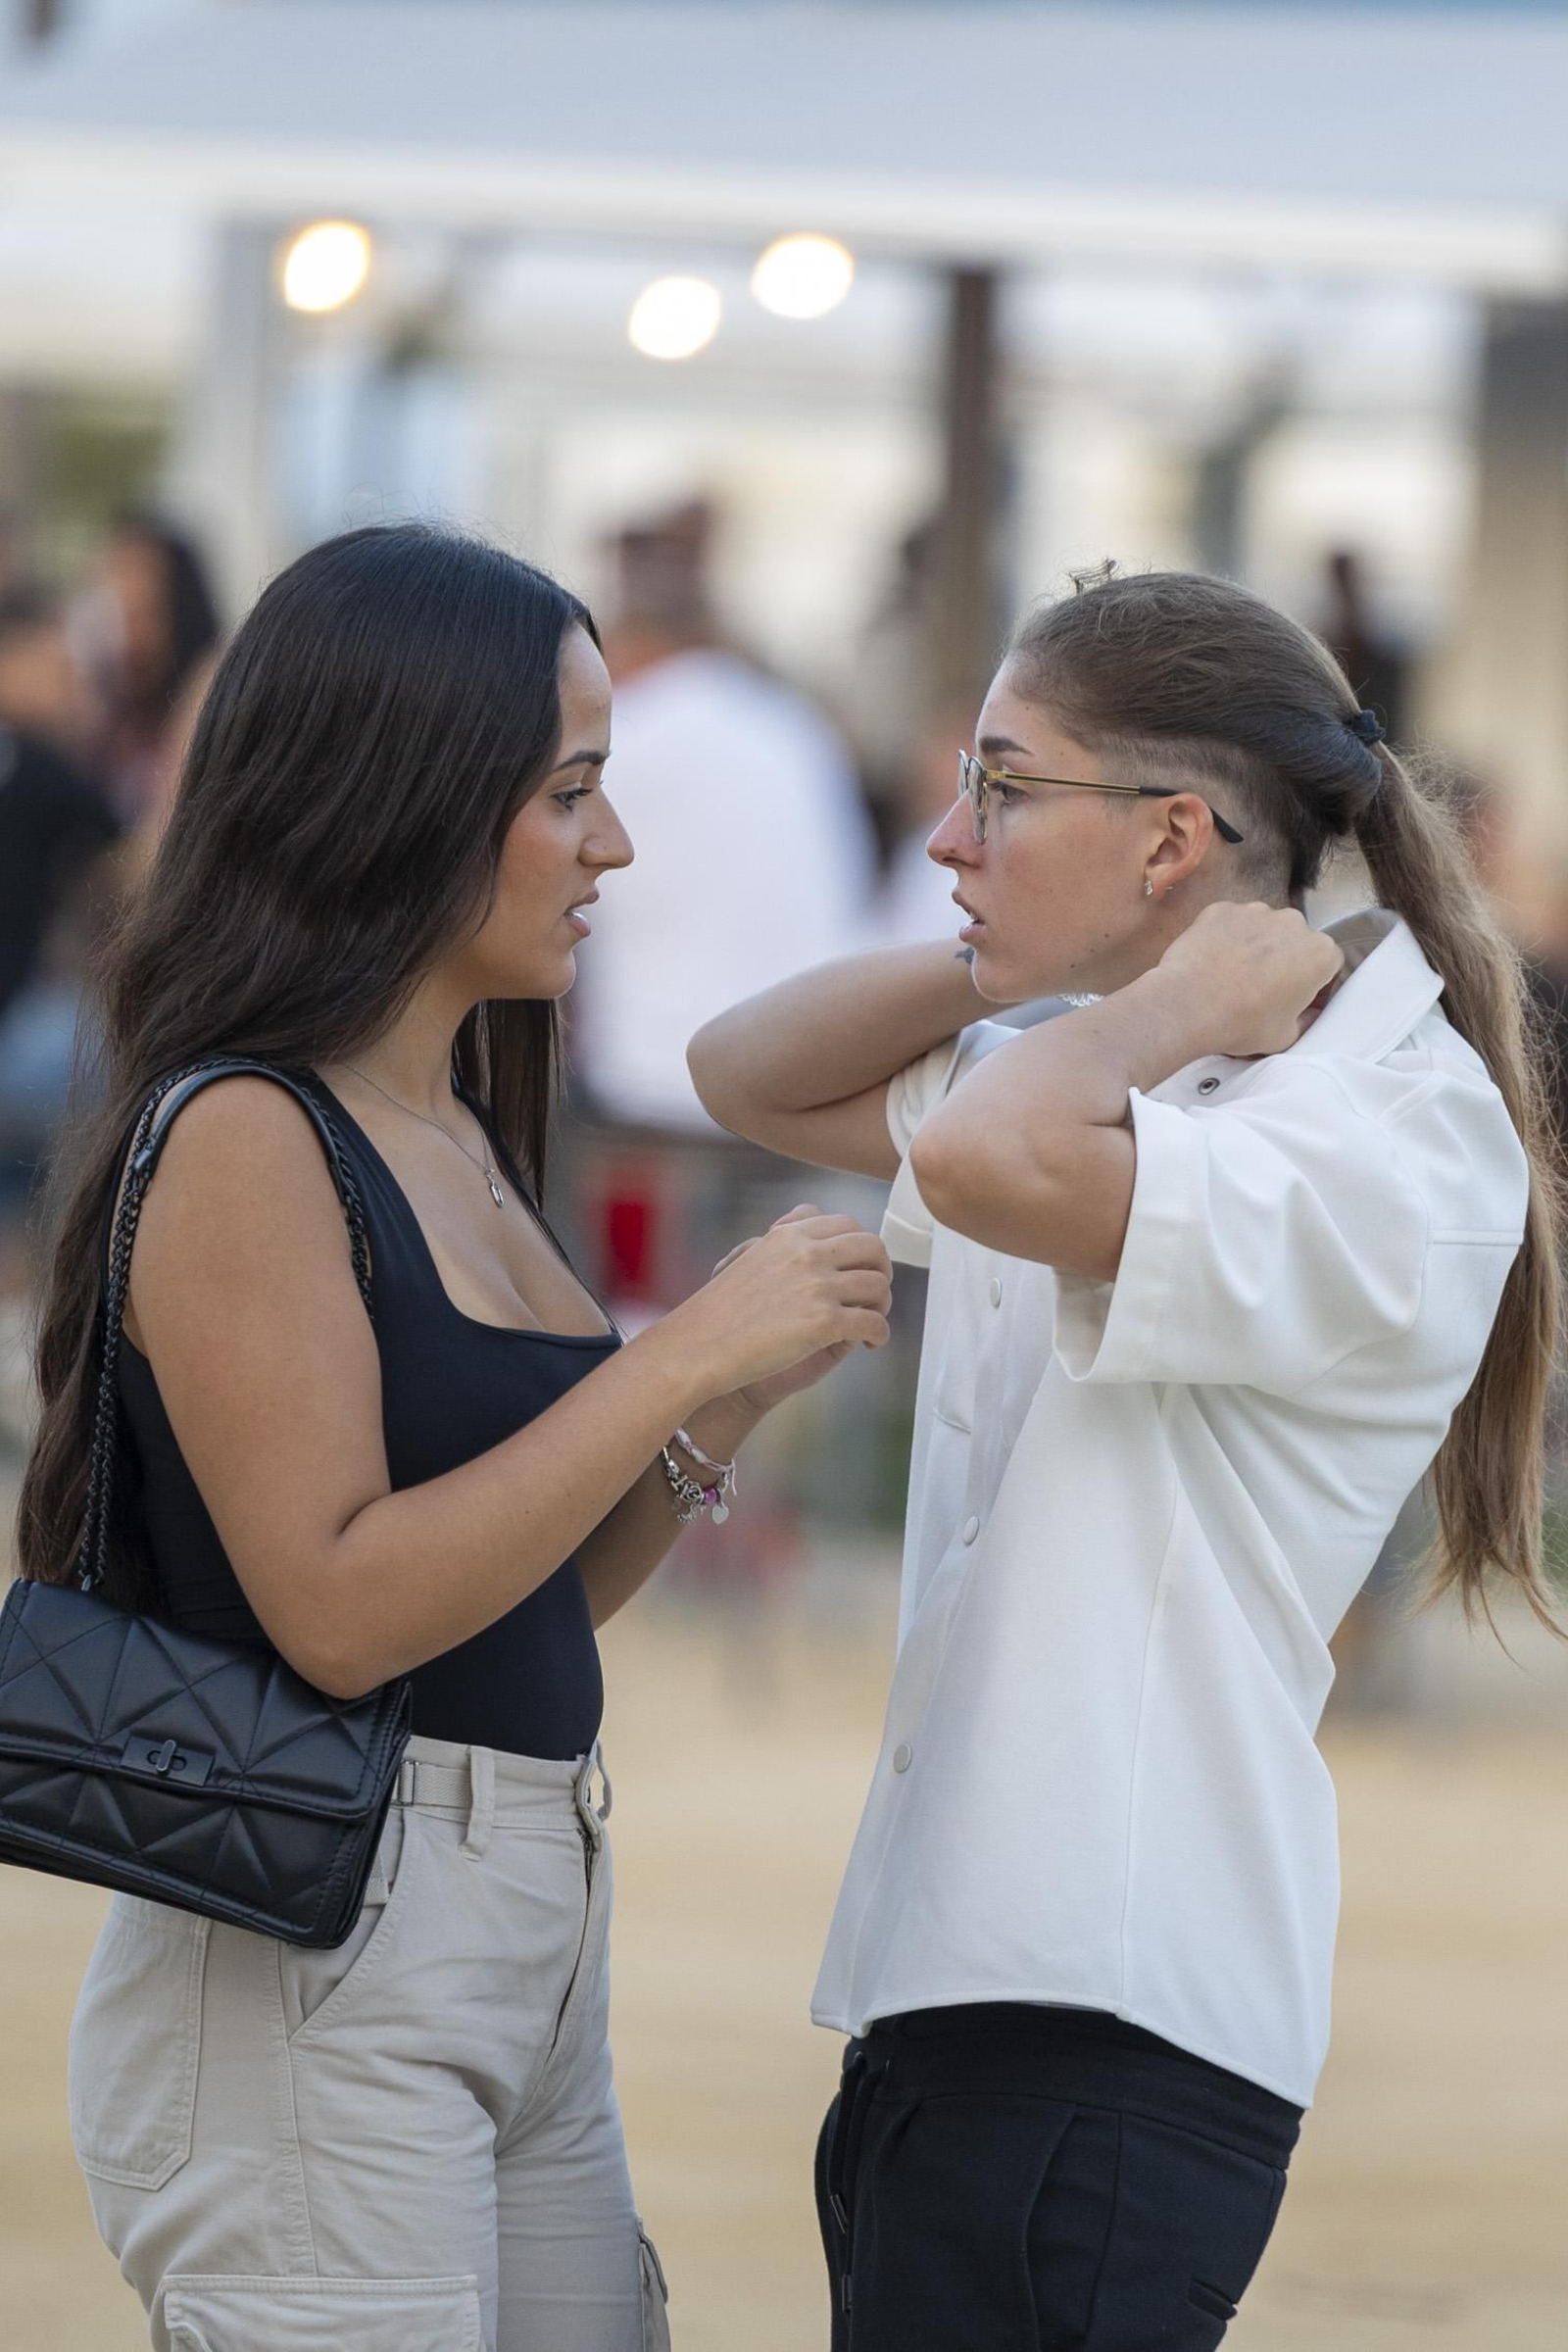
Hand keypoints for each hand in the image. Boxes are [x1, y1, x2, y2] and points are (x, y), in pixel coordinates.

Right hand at [713, 1207, 868, 1414]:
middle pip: (872, 1248)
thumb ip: (781, 1237)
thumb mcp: (747, 1257)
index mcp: (789, 1236)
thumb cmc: (720, 1311)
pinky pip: (873, 1322)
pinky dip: (879, 1334)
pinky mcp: (823, 1322)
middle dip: (881, 1271)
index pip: (848, 1224)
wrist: (699, 1348)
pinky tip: (868, 1344)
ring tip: (868, 1324)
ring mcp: (817, 1287)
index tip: (859, 1269)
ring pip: (878, 1286)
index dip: (862, 1248)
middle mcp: (807, 1253)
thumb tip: (810, 1215)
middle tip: (873, 1296)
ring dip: (881, 1306)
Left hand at [1154, 902, 1344, 1059]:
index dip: (1314, 984)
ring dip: (1255, 947)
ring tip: (1232, 977)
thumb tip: (1307, 1012)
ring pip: (1262, 929)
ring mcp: (1255, 911)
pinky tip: (1212, 963)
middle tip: (1261, 990)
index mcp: (1320, 952)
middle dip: (1285, 961)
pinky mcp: (1221, 909)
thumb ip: (1306, 1019)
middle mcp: (1294, 922)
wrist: (1188, 1005)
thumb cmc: (1242, 1024)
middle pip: (1296, 942)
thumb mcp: (1287, 1036)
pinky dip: (1225, 938)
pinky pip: (1230, 923)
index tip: (1297, 1000)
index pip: (1328, 965)